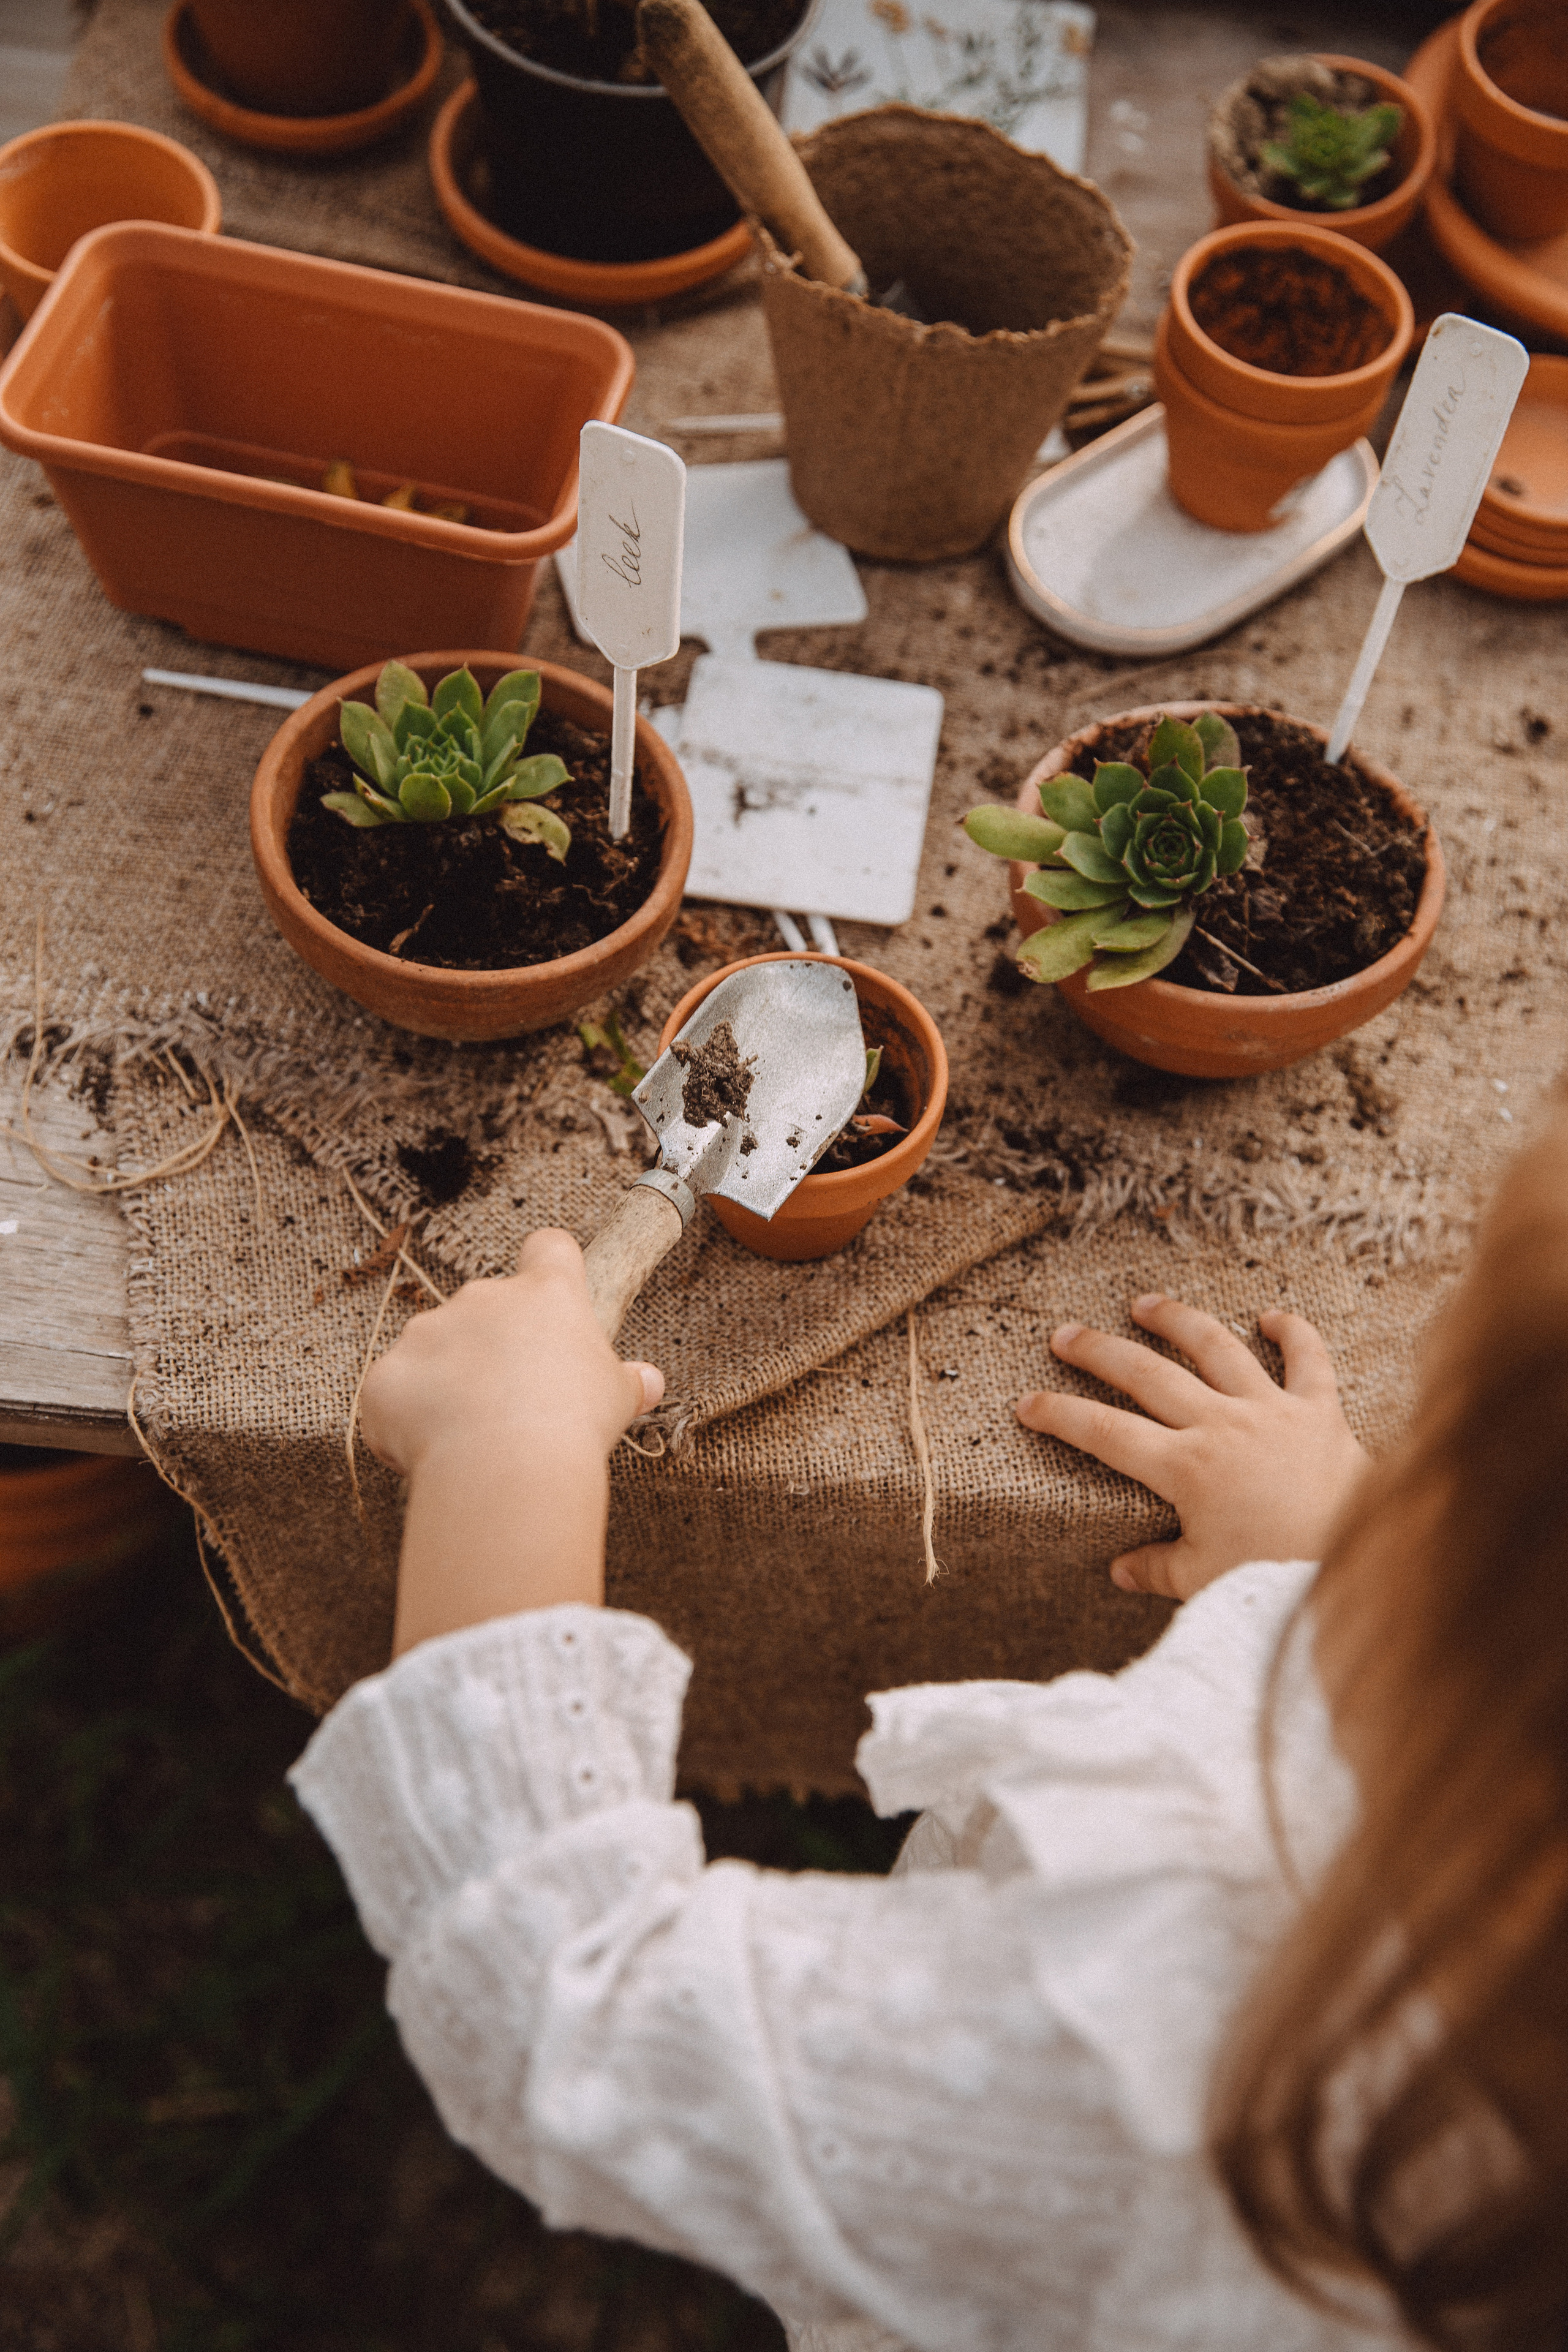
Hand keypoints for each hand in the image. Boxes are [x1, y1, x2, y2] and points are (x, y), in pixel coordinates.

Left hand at [361, 1231, 665, 1654]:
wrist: (504, 1466)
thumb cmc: (572, 1425)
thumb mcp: (617, 1399)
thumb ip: (628, 1383)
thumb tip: (649, 1382)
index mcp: (546, 1294)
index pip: (549, 1249)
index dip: (549, 1268)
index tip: (549, 1301)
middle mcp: (482, 1297)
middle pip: (484, 1308)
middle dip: (490, 1349)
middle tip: (510, 1404)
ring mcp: (426, 1331)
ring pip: (433, 1350)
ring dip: (445, 1383)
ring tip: (470, 1437)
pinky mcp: (386, 1374)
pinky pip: (393, 1393)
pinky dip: (405, 1419)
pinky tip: (430, 1452)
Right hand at [1015, 1293, 1368, 1600]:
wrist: (1354, 1565)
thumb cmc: (1274, 1578)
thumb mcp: (1203, 1581)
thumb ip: (1157, 1570)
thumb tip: (1120, 1569)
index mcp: (1186, 1469)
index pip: (1105, 1433)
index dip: (1060, 1415)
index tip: (1027, 1402)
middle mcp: (1223, 1427)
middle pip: (1146, 1375)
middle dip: (1098, 1352)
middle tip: (1064, 1335)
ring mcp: (1272, 1411)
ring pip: (1215, 1347)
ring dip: (1176, 1320)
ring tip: (1145, 1303)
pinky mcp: (1320, 1412)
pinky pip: (1308, 1359)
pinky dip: (1293, 1332)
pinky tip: (1271, 1316)